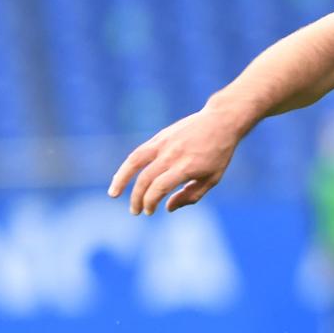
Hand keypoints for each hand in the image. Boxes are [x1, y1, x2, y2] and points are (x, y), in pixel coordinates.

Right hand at [108, 103, 248, 214]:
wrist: (220, 121)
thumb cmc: (219, 153)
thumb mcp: (212, 179)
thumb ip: (191, 196)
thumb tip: (168, 207)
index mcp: (187, 167)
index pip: (160, 187)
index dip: (151, 202)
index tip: (150, 212)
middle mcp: (172, 155)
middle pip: (146, 179)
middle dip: (137, 198)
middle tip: (136, 211)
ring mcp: (163, 144)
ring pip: (134, 162)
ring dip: (121, 179)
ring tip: (113, 194)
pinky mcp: (159, 137)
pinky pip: (138, 152)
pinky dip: (127, 166)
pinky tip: (122, 177)